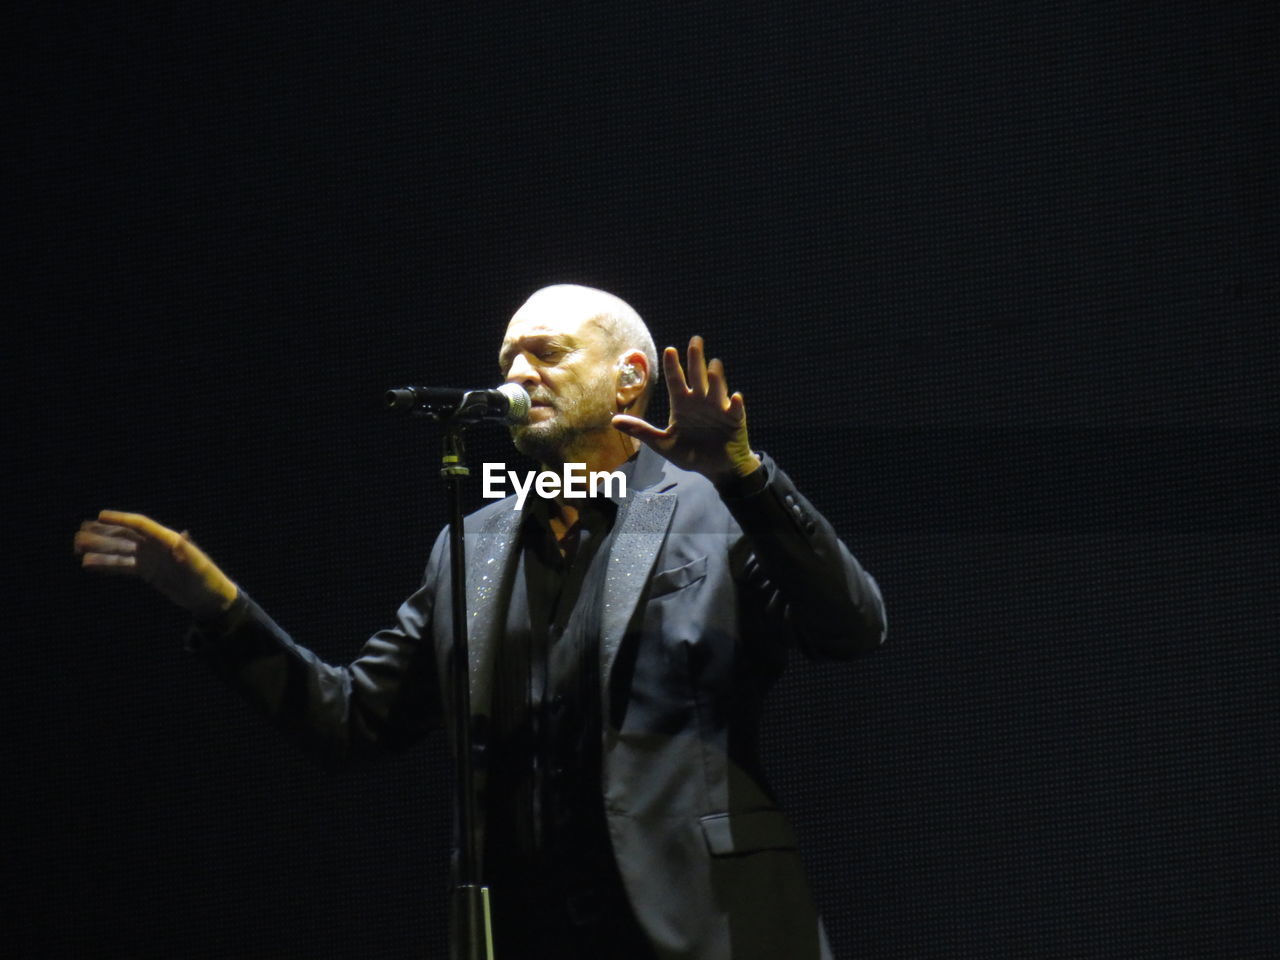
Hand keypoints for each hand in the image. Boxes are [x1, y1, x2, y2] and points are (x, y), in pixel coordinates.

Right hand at [74, 511, 237, 617]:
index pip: (140, 524)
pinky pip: (122, 566)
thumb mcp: (197, 565)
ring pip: (119, 550)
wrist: (209, 597)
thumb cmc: (207, 578)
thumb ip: (186, 551)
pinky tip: (88, 563)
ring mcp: (150, 558)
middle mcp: (156, 545)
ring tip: (77, 547)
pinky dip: (106, 564)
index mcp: (167, 538)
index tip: (99, 516)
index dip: (121, 519)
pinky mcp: (147, 571)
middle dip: (102, 534)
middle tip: (79, 533)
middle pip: (125, 536)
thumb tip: (180, 536)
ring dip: (99, 548)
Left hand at [612, 335, 761, 483]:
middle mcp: (700, 401)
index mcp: (683, 404)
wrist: (716, 468)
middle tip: (695, 340)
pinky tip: (736, 398)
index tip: (669, 350)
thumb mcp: (663, 443)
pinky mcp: (735, 420)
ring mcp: (719, 409)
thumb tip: (614, 420)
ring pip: (717, 389)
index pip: (676, 380)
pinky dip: (736, 404)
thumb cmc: (690, 453)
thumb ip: (641, 430)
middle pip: (697, 376)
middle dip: (696, 359)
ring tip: (714, 365)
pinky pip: (736, 410)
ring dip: (716, 379)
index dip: (673, 365)